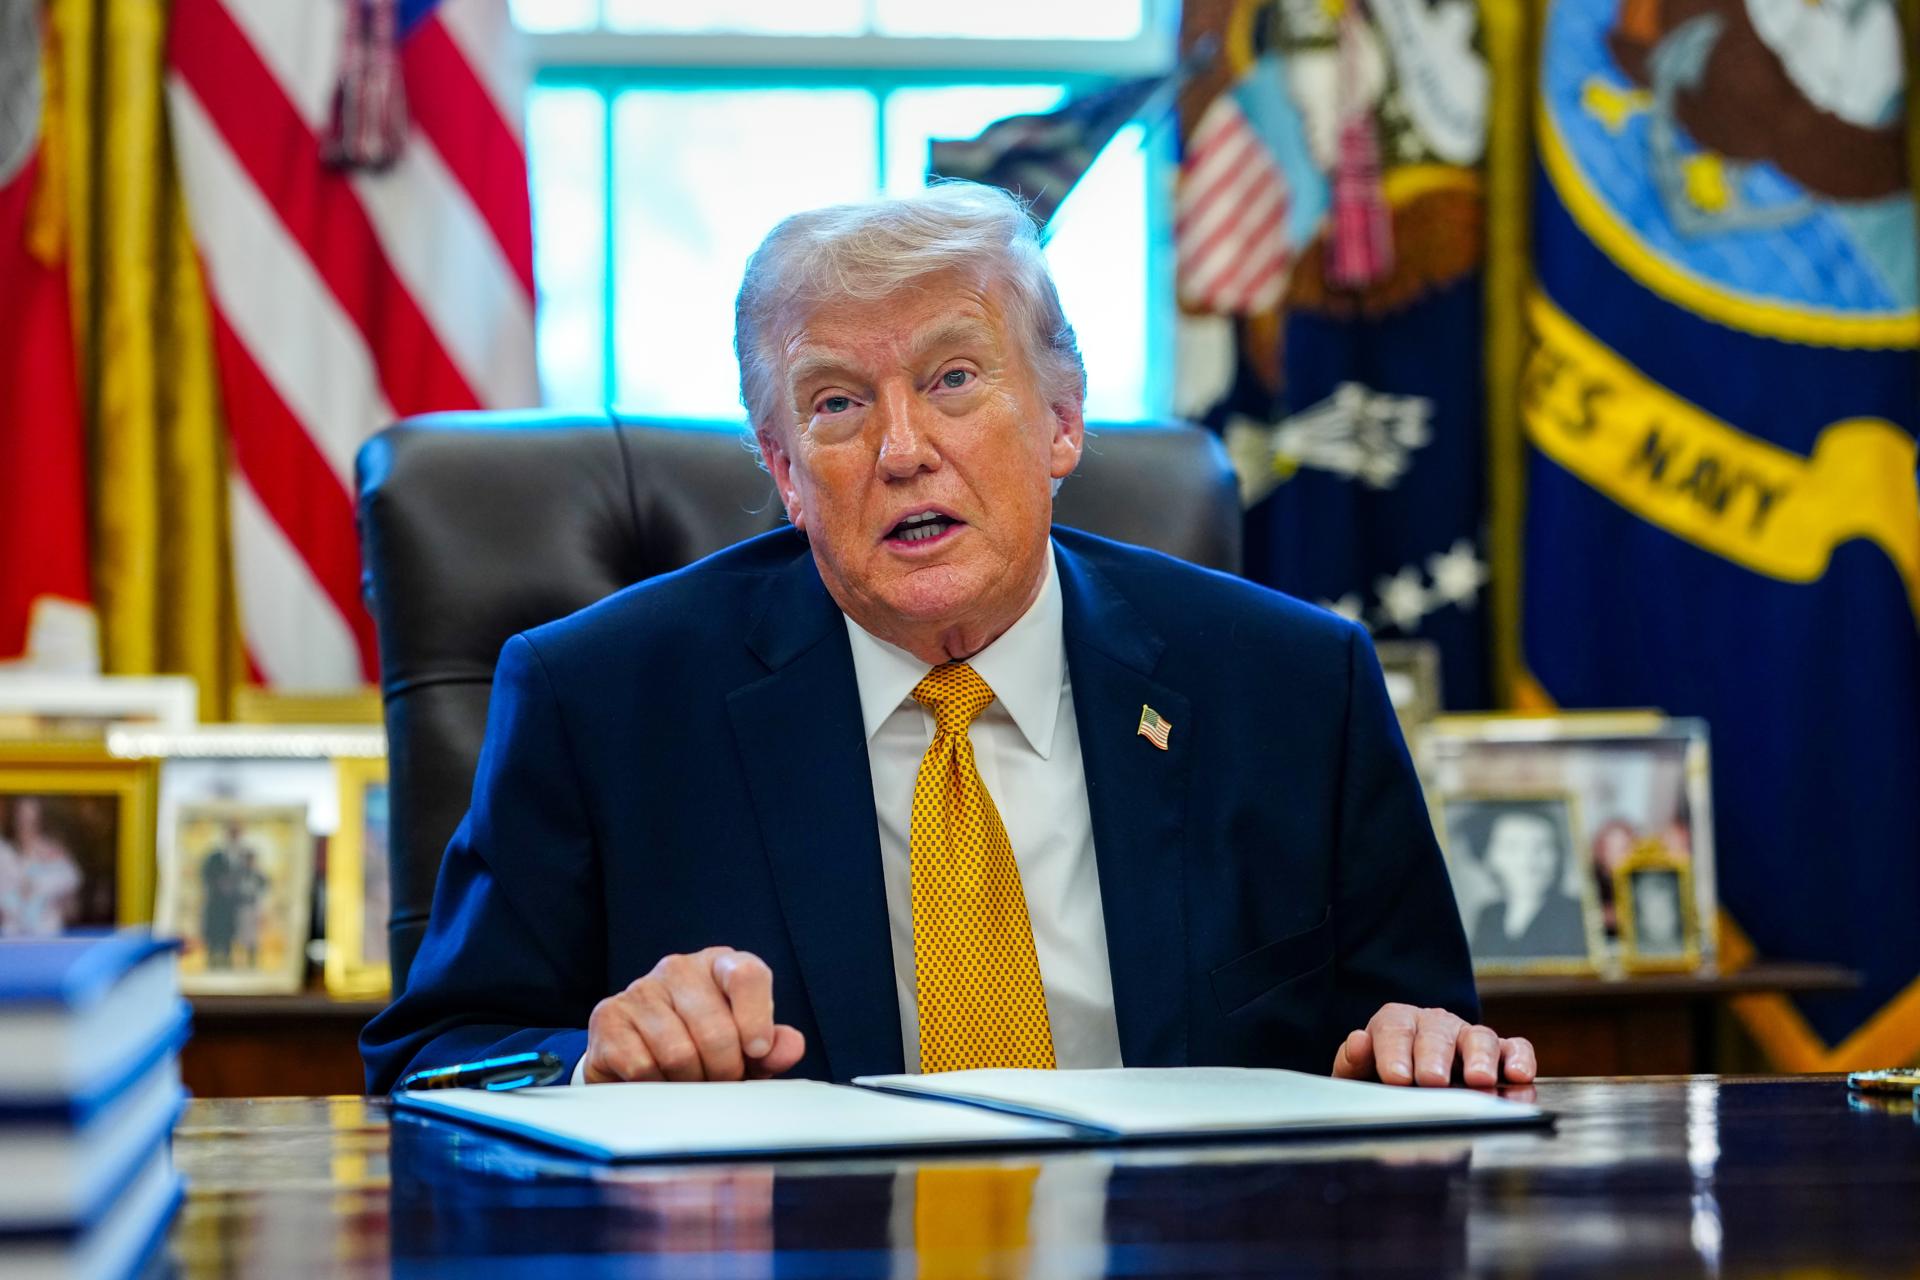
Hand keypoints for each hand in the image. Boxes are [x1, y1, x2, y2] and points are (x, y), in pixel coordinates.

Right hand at [583, 946, 806, 1082]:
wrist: (638, 1059)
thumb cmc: (703, 1048)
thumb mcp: (745, 1047)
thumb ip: (772, 1046)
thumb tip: (791, 1046)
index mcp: (720, 964)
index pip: (748, 975)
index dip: (756, 1019)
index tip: (756, 1052)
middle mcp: (679, 968)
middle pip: (715, 1028)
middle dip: (724, 1069)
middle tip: (720, 1081)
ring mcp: (640, 989)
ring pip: (678, 1052)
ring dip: (689, 1081)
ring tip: (689, 1081)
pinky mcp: (609, 1017)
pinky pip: (642, 1065)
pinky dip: (656, 1085)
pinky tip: (657, 1079)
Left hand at [1331, 1003, 1535, 1087]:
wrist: (1412, 1085)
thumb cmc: (1384, 1079)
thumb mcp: (1360, 1074)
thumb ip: (1353, 1062)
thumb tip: (1358, 1041)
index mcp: (1397, 1023)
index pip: (1394, 1029)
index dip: (1394, 1052)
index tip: (1396, 1077)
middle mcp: (1435, 1024)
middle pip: (1437, 1033)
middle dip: (1434, 1057)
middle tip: (1431, 1080)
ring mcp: (1469, 1037)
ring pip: (1479, 1037)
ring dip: (1480, 1058)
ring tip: (1479, 1080)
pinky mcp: (1500, 1054)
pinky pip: (1515, 1048)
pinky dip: (1520, 1059)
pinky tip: (1519, 1077)